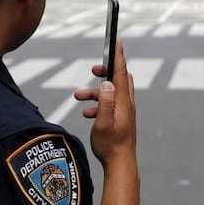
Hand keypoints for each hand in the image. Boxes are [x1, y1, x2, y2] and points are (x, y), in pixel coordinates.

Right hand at [74, 39, 136, 165]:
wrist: (120, 164)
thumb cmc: (110, 145)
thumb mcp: (103, 123)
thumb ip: (105, 103)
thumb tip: (107, 83)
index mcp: (123, 101)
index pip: (121, 72)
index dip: (118, 55)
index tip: (117, 40)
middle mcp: (126, 103)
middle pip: (119, 78)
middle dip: (106, 71)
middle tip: (94, 70)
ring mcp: (124, 111)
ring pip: (110, 92)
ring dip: (95, 92)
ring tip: (77, 97)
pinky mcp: (120, 119)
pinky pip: (108, 104)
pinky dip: (98, 104)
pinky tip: (87, 113)